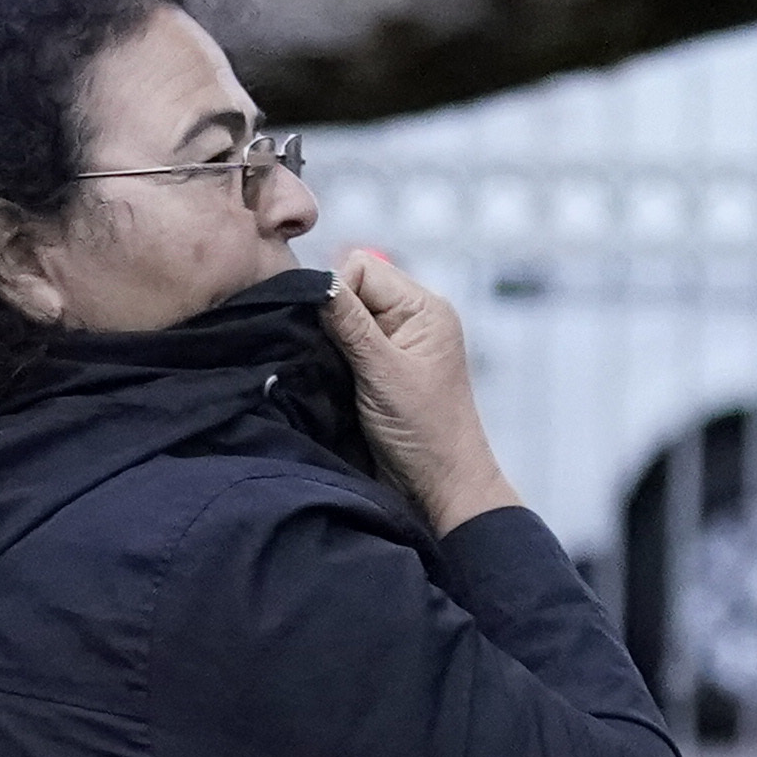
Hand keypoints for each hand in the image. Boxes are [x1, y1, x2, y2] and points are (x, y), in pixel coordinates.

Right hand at [327, 245, 527, 536]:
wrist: (439, 489)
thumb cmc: (426, 434)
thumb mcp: (383, 374)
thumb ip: (350, 325)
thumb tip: (316, 283)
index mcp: (424, 308)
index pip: (362, 267)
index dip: (335, 291)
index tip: (322, 330)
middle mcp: (410, 319)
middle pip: (350, 289)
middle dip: (329, 315)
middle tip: (323, 354)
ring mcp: (393, 344)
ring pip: (342, 318)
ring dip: (326, 340)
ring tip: (327, 370)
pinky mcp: (377, 369)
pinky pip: (342, 344)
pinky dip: (328, 357)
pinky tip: (325, 378)